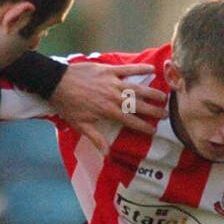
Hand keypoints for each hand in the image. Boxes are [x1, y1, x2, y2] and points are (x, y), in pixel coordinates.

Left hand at [52, 62, 166, 154]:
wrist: (57, 83)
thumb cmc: (68, 106)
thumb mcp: (81, 125)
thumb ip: (96, 139)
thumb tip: (107, 155)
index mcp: (109, 111)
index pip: (131, 121)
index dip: (144, 127)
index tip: (154, 131)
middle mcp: (114, 97)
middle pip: (139, 105)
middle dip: (154, 111)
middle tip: (166, 114)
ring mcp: (113, 82)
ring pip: (137, 88)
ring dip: (152, 92)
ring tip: (164, 96)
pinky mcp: (109, 70)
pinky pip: (128, 69)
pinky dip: (140, 68)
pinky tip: (152, 69)